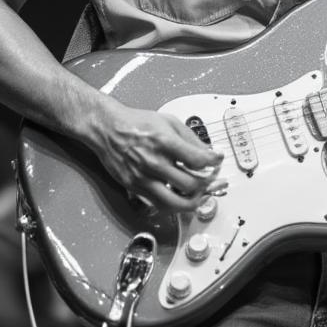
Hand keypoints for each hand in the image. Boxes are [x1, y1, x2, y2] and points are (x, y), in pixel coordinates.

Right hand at [90, 102, 226, 212]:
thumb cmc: (137, 123)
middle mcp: (154, 162)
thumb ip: (191, 138)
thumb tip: (208, 153)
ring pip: (176, 203)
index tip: (218, 160)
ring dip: (193, 201)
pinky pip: (160, 205)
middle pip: (190, 185)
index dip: (214, 162)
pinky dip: (175, 204)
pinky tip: (181, 196)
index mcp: (164, 142)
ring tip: (199, 193)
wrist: (108, 129)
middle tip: (212, 179)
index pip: (197, 160)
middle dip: (207, 184)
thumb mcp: (169, 122)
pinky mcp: (135, 188)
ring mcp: (143, 178)